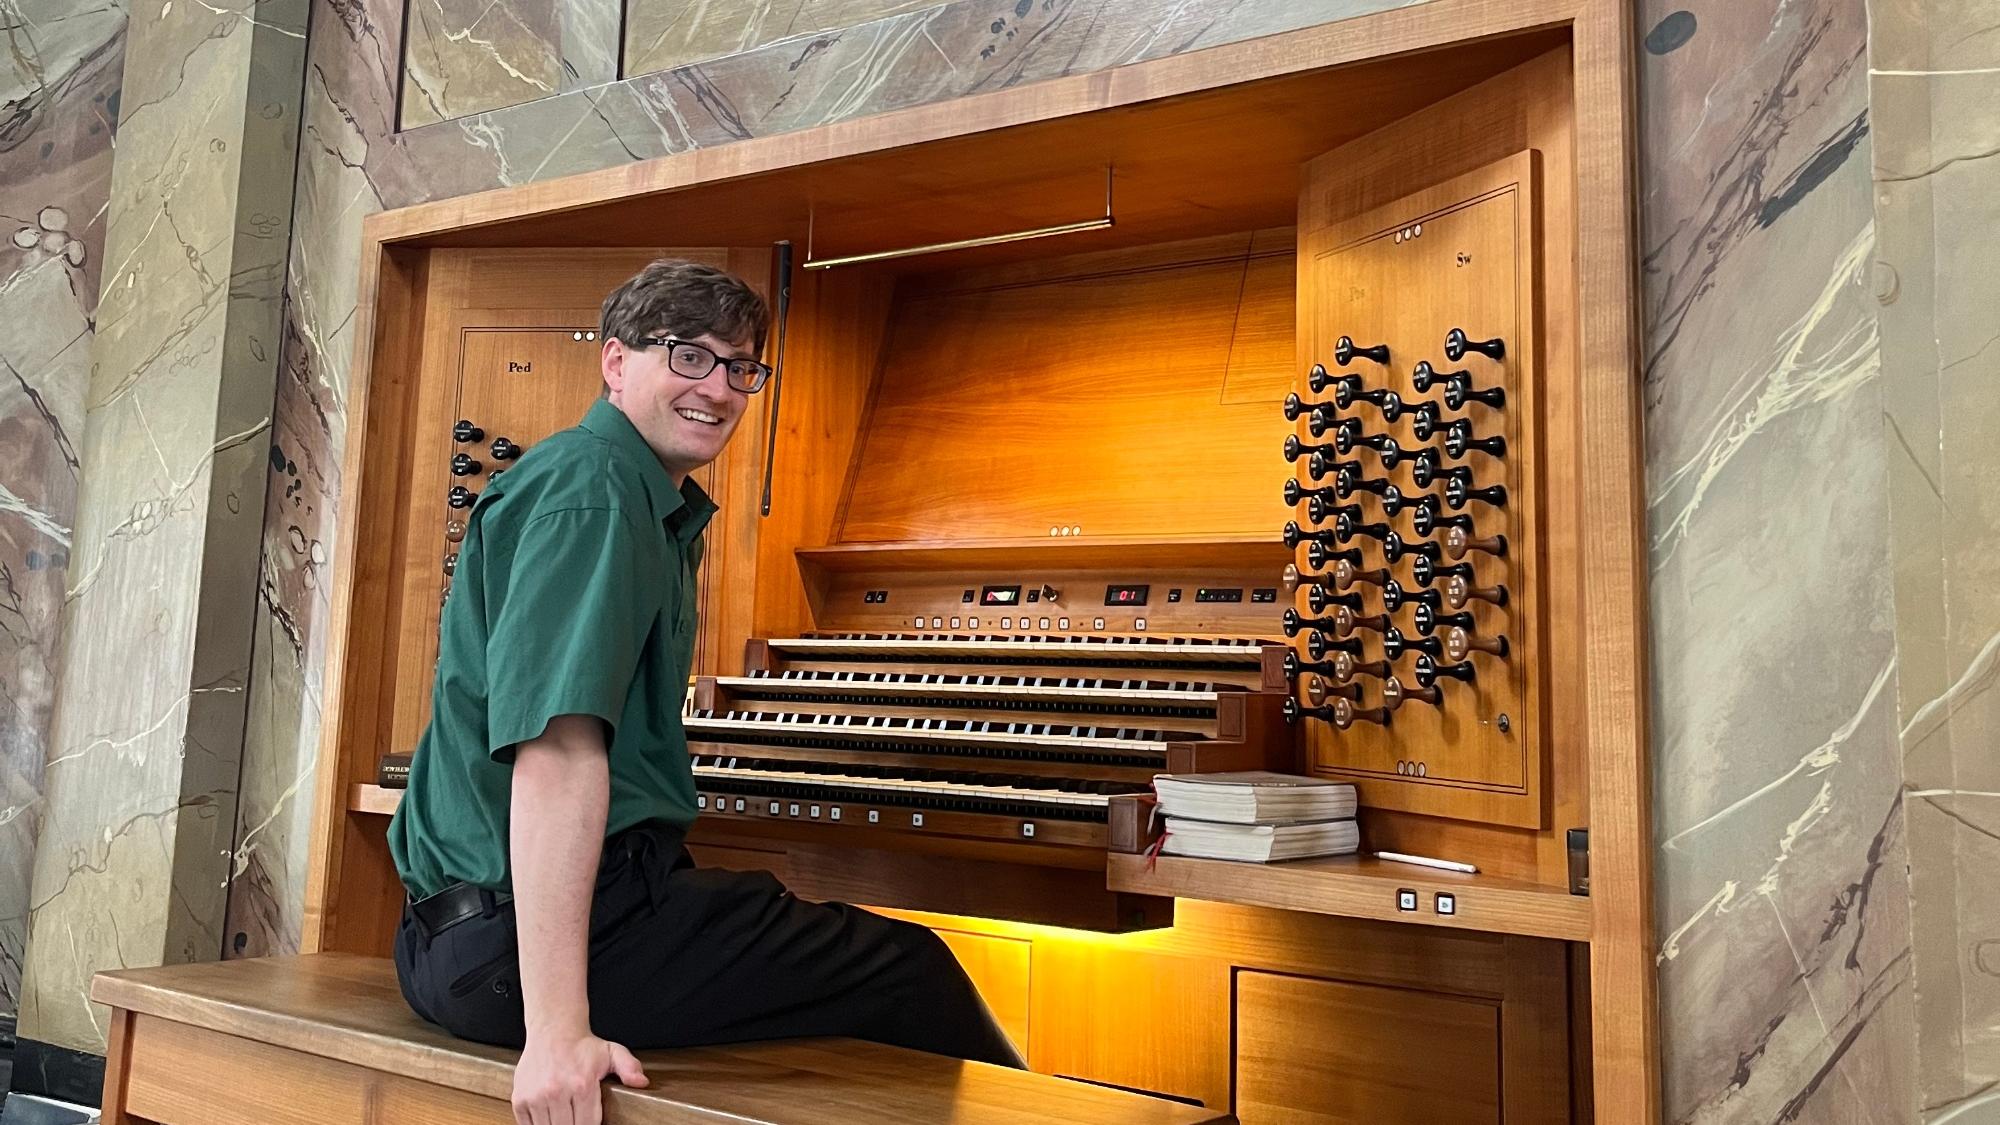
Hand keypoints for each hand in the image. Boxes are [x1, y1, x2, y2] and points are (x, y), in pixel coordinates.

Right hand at [512, 1031, 648, 1124]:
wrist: (553, 1030)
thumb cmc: (582, 1046)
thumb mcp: (612, 1052)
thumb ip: (629, 1067)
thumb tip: (641, 1082)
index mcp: (582, 1085)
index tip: (589, 1120)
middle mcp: (556, 1092)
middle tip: (577, 1117)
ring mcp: (536, 1097)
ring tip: (564, 1116)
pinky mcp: (520, 1099)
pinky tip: (548, 1117)